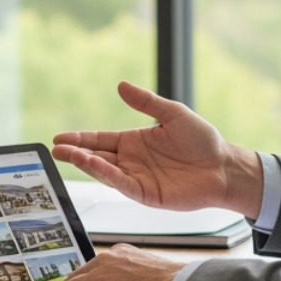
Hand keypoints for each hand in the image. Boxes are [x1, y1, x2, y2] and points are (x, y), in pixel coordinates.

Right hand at [52, 81, 263, 216]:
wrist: (224, 167)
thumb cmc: (202, 140)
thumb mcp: (173, 113)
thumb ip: (146, 102)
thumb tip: (121, 85)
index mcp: (133, 141)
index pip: (99, 139)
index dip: (79, 138)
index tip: (59, 137)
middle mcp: (131, 161)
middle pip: (96, 156)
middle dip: (75, 152)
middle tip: (56, 148)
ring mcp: (137, 179)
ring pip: (105, 172)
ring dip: (86, 164)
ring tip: (68, 155)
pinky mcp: (147, 195)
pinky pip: (123, 185)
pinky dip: (107, 176)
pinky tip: (95, 166)